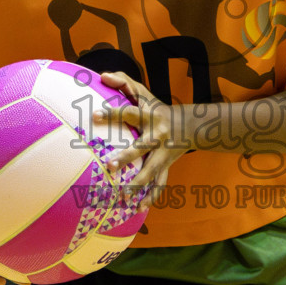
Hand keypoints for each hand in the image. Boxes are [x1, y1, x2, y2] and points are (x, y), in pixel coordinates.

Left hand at [90, 72, 188, 208]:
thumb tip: (102, 76)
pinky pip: (160, 184)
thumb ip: (123, 81)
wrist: (190, 126)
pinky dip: (151, 197)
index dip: (114, 113)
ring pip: (152, 172)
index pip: (130, 112)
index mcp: (150, 116)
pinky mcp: (166, 166)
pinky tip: (138, 208)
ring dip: (139, 185)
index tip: (94, 116)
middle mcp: (158, 136)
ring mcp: (164, 154)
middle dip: (127, 158)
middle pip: (142, 148)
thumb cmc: (156, 107)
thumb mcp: (143, 92)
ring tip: (123, 196)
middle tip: (109, 166)